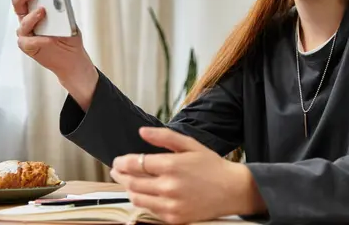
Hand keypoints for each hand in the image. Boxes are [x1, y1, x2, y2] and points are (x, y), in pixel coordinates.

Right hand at [12, 0, 97, 108]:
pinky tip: (47, 38)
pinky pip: (28, 41)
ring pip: (22, 21)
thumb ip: (62, 10)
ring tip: (43, 11)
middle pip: (18, 3)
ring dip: (32, 15)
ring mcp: (26, 33)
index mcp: (35, 7)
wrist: (73, 57)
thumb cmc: (69, 35)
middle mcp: (27, 18)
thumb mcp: (69, 20)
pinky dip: (38, 39)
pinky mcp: (28, 47)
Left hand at [111, 127, 265, 223]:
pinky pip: (149, 210)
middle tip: (117, 170)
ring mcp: (170, 204)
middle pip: (132, 181)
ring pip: (137, 198)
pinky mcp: (173, 218)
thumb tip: (142, 131)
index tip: (118, 160)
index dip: (122, 162)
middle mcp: (169, 186)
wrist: (231, 190)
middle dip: (120, 175)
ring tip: (129, 181)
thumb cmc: (212, 165)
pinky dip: (143, 201)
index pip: (135, 164)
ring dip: (129, 188)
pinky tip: (145, 193)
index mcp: (172, 165)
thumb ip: (164, 137)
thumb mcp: (190, 145)